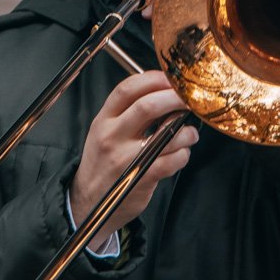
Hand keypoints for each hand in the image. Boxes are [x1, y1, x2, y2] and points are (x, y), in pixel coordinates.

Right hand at [70, 70, 197, 251]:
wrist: (89, 200)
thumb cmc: (103, 161)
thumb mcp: (104, 130)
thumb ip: (128, 110)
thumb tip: (163, 90)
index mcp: (104, 120)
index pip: (127, 89)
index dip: (153, 79)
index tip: (171, 79)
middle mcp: (112, 136)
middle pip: (147, 106)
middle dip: (175, 98)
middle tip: (189, 100)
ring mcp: (126, 158)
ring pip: (165, 134)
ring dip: (185, 130)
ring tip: (189, 132)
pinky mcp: (141, 177)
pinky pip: (171, 161)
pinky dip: (183, 154)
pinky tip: (181, 153)